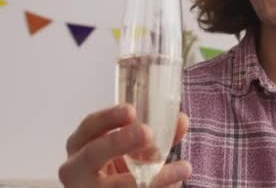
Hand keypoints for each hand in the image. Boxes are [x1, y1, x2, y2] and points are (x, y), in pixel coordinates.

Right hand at [58, 104, 191, 186]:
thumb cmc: (119, 169)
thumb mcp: (132, 151)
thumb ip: (156, 135)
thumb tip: (181, 120)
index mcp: (82, 146)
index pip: (89, 127)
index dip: (108, 118)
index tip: (131, 111)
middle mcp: (77, 170)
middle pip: (92, 154)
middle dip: (119, 142)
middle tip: (147, 133)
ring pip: (115, 185)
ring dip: (154, 177)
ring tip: (183, 168)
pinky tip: (176, 183)